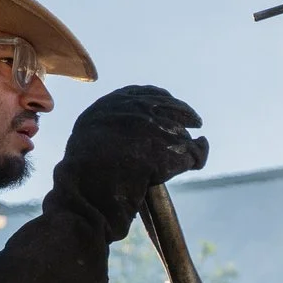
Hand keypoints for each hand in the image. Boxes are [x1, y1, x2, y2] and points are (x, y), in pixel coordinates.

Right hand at [46, 85, 208, 241]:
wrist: (88, 189)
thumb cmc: (82, 173)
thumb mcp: (89, 136)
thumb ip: (109, 125)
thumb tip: (131, 131)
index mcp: (113, 104)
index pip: (147, 94)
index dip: (164, 100)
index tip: (173, 107)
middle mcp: (136, 110)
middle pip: (171, 107)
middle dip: (185, 114)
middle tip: (196, 122)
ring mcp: (155, 128)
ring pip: (182, 132)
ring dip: (186, 142)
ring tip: (188, 152)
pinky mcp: (172, 150)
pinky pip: (194, 152)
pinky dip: (199, 156)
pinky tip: (198, 161)